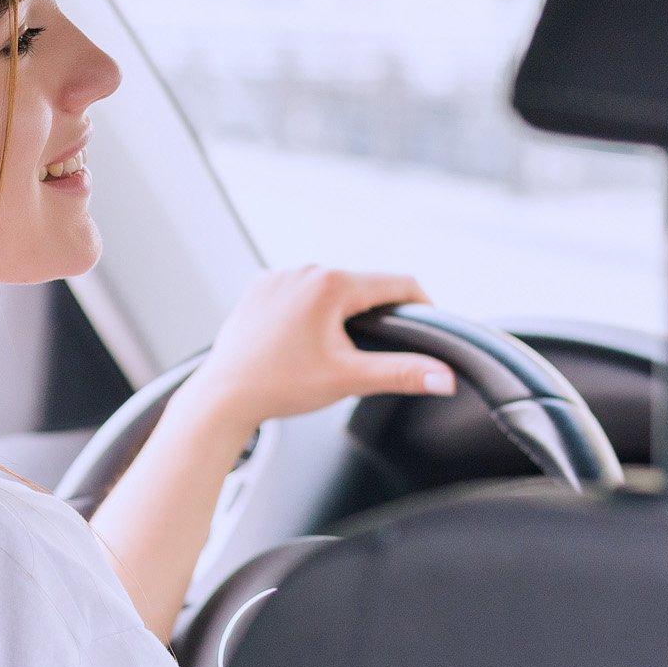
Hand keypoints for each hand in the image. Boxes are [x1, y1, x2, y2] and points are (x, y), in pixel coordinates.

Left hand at [177, 265, 452, 436]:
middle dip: (377, 314)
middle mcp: (304, 270)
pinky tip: (305, 341)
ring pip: (329, 289)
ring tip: (339, 349)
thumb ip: (402, 374)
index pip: (397, 284)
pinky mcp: (259, 289)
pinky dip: (310, 311)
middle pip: (362, 286)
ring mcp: (278, 277)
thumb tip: (445, 377)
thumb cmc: (280, 386)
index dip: (422, 305)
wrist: (222, 396)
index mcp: (331, 283)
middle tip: (380, 349)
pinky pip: (299, 293)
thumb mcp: (349, 379)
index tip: (430, 326)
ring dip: (342, 311)